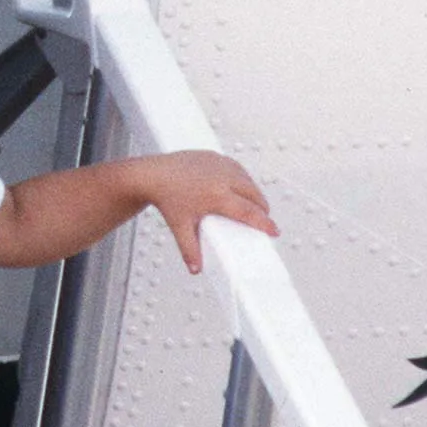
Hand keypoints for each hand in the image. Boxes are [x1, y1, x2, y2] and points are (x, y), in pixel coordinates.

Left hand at [139, 151, 277, 274]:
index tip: (275, 231)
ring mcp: (220, 165)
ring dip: (254, 192)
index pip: (249, 212)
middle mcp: (223, 178)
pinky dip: (242, 179)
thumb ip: (190, 250)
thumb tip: (195, 270)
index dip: (265, 223)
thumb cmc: (166, 198)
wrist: (152, 175)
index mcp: (217, 196)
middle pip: (254, 195)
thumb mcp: (180, 227)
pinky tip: (241, 187)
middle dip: (262, 208)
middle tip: (264, 220)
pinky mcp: (215, 156)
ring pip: (247, 180)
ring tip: (254, 205)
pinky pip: (236, 168)